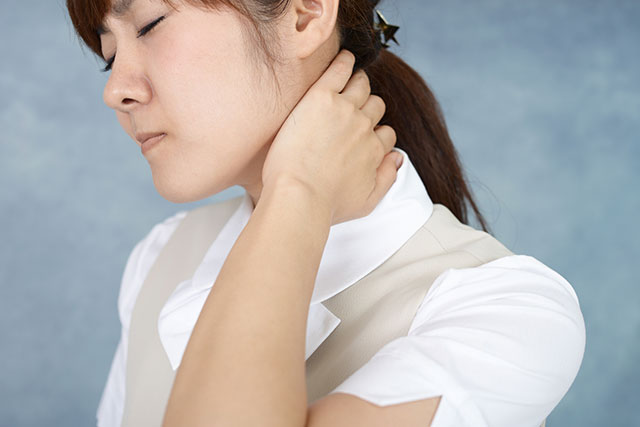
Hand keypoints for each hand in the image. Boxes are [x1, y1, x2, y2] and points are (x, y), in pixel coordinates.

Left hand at [261, 49, 399, 225]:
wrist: (300, 195)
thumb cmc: (326, 204)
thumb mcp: (367, 201)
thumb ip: (387, 179)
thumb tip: (397, 158)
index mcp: (375, 150)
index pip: (385, 133)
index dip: (374, 133)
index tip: (362, 136)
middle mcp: (364, 127)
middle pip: (375, 106)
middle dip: (367, 108)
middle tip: (351, 111)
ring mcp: (344, 110)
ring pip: (361, 85)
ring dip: (357, 83)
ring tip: (347, 83)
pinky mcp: (321, 97)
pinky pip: (339, 70)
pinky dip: (344, 61)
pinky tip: (344, 58)